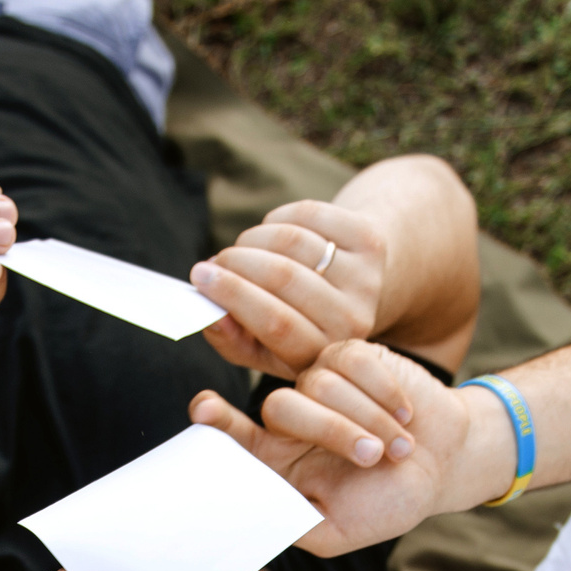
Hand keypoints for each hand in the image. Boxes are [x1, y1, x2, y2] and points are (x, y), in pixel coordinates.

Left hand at [190, 339, 487, 555]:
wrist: (444, 464)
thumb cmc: (387, 503)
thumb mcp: (336, 530)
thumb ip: (291, 521)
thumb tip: (249, 512)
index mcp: (277, 462)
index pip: (235, 438)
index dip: (219, 423)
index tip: (205, 409)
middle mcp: (292, 418)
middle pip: (281, 407)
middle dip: (331, 431)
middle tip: (373, 458)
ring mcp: (319, 383)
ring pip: (320, 384)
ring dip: (369, 418)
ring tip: (400, 446)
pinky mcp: (351, 356)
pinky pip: (352, 362)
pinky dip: (383, 392)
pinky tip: (404, 414)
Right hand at [193, 200, 385, 379]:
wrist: (351, 291)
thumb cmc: (293, 322)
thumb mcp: (263, 347)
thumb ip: (232, 342)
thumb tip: (211, 316)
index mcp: (322, 355)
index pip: (276, 323)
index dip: (233, 295)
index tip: (200, 277)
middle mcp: (352, 321)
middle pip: (283, 278)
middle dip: (237, 262)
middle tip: (214, 261)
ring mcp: (366, 279)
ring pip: (294, 242)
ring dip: (253, 239)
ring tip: (240, 249)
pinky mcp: (371, 242)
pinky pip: (310, 216)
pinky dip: (278, 218)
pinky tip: (271, 232)